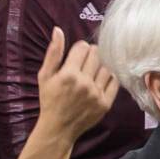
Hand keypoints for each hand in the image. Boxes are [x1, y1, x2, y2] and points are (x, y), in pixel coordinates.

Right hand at [36, 27, 119, 142]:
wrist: (58, 128)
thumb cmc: (50, 100)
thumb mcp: (45, 76)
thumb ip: (53, 53)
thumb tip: (58, 30)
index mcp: (69, 74)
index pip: (83, 47)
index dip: (79, 48)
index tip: (75, 56)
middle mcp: (85, 83)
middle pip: (97, 54)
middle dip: (90, 55)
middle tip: (84, 63)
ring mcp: (96, 94)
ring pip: (107, 66)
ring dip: (100, 66)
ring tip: (92, 72)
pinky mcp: (105, 103)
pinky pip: (114, 81)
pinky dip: (109, 77)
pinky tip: (100, 80)